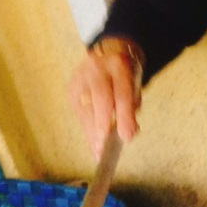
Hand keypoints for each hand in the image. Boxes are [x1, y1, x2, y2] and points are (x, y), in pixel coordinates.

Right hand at [69, 36, 143, 154]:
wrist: (108, 53)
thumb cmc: (125, 75)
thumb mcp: (135, 86)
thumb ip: (131, 108)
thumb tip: (126, 134)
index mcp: (119, 65)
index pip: (122, 92)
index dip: (124, 116)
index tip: (126, 137)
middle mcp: (97, 68)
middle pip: (99, 98)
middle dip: (102, 125)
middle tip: (105, 148)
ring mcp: (80, 77)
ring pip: (86, 108)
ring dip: (92, 133)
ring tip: (99, 153)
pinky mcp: (71, 89)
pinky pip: (79, 113)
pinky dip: (87, 130)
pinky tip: (93, 145)